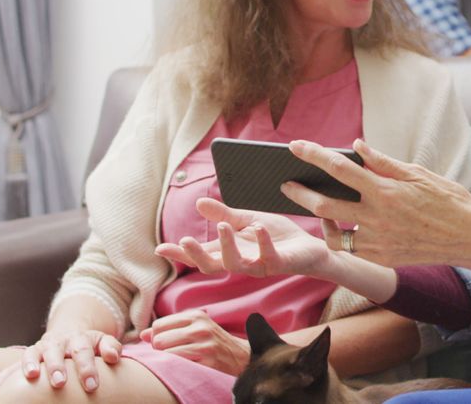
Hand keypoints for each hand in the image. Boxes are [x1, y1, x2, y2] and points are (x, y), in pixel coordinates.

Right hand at [0, 329, 121, 396]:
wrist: (70, 333)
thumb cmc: (90, 344)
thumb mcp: (103, 341)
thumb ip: (111, 346)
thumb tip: (113, 357)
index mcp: (79, 338)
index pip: (83, 351)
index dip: (87, 368)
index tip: (92, 386)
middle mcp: (58, 342)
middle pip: (57, 352)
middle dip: (57, 367)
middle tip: (60, 383)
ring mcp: (41, 348)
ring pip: (33, 354)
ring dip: (30, 365)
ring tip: (31, 376)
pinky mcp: (28, 356)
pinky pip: (12, 366)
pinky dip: (4, 376)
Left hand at [141, 309, 249, 375]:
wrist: (242, 356)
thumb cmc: (214, 342)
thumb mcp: (195, 328)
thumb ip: (169, 329)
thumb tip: (142, 335)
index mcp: (195, 316)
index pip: (158, 325)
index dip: (156, 338)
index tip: (164, 345)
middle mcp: (200, 327)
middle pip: (159, 340)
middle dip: (159, 350)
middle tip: (170, 355)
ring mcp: (204, 344)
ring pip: (166, 353)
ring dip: (167, 360)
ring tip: (177, 361)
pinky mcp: (208, 360)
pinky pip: (179, 364)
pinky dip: (176, 367)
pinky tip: (185, 367)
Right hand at [155, 197, 335, 277]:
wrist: (310, 247)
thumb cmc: (277, 236)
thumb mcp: (247, 220)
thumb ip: (224, 215)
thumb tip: (199, 203)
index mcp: (230, 250)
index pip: (201, 254)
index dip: (180, 254)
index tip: (160, 249)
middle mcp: (241, 261)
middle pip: (212, 266)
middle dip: (196, 256)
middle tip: (184, 241)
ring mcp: (260, 265)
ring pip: (236, 265)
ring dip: (227, 246)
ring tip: (224, 226)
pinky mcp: (280, 264)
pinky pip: (268, 257)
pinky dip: (262, 241)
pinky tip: (258, 228)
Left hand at [283, 138, 470, 266]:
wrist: (470, 238)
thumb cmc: (448, 200)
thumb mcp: (418, 174)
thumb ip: (383, 163)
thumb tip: (356, 147)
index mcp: (385, 192)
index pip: (340, 169)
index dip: (314, 155)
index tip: (295, 146)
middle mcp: (377, 218)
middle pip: (324, 206)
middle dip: (300, 193)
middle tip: (286, 184)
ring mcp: (378, 242)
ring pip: (334, 233)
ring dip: (320, 220)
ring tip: (316, 208)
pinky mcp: (382, 258)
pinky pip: (353, 248)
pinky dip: (345, 235)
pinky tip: (344, 224)